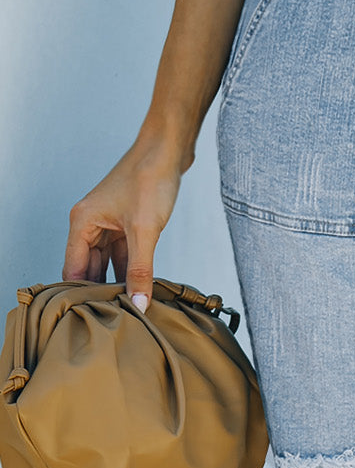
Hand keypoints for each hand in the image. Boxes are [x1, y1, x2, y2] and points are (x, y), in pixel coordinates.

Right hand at [63, 137, 187, 311]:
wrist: (168, 150)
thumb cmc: (150, 179)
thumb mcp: (145, 231)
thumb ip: (140, 270)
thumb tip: (138, 304)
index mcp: (82, 223)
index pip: (73, 269)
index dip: (83, 294)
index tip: (96, 317)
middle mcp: (89, 224)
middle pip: (88, 268)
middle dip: (101, 291)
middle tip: (117, 318)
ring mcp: (107, 224)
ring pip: (106, 263)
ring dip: (117, 282)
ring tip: (129, 307)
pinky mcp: (126, 224)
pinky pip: (122, 255)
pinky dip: (129, 270)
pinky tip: (140, 288)